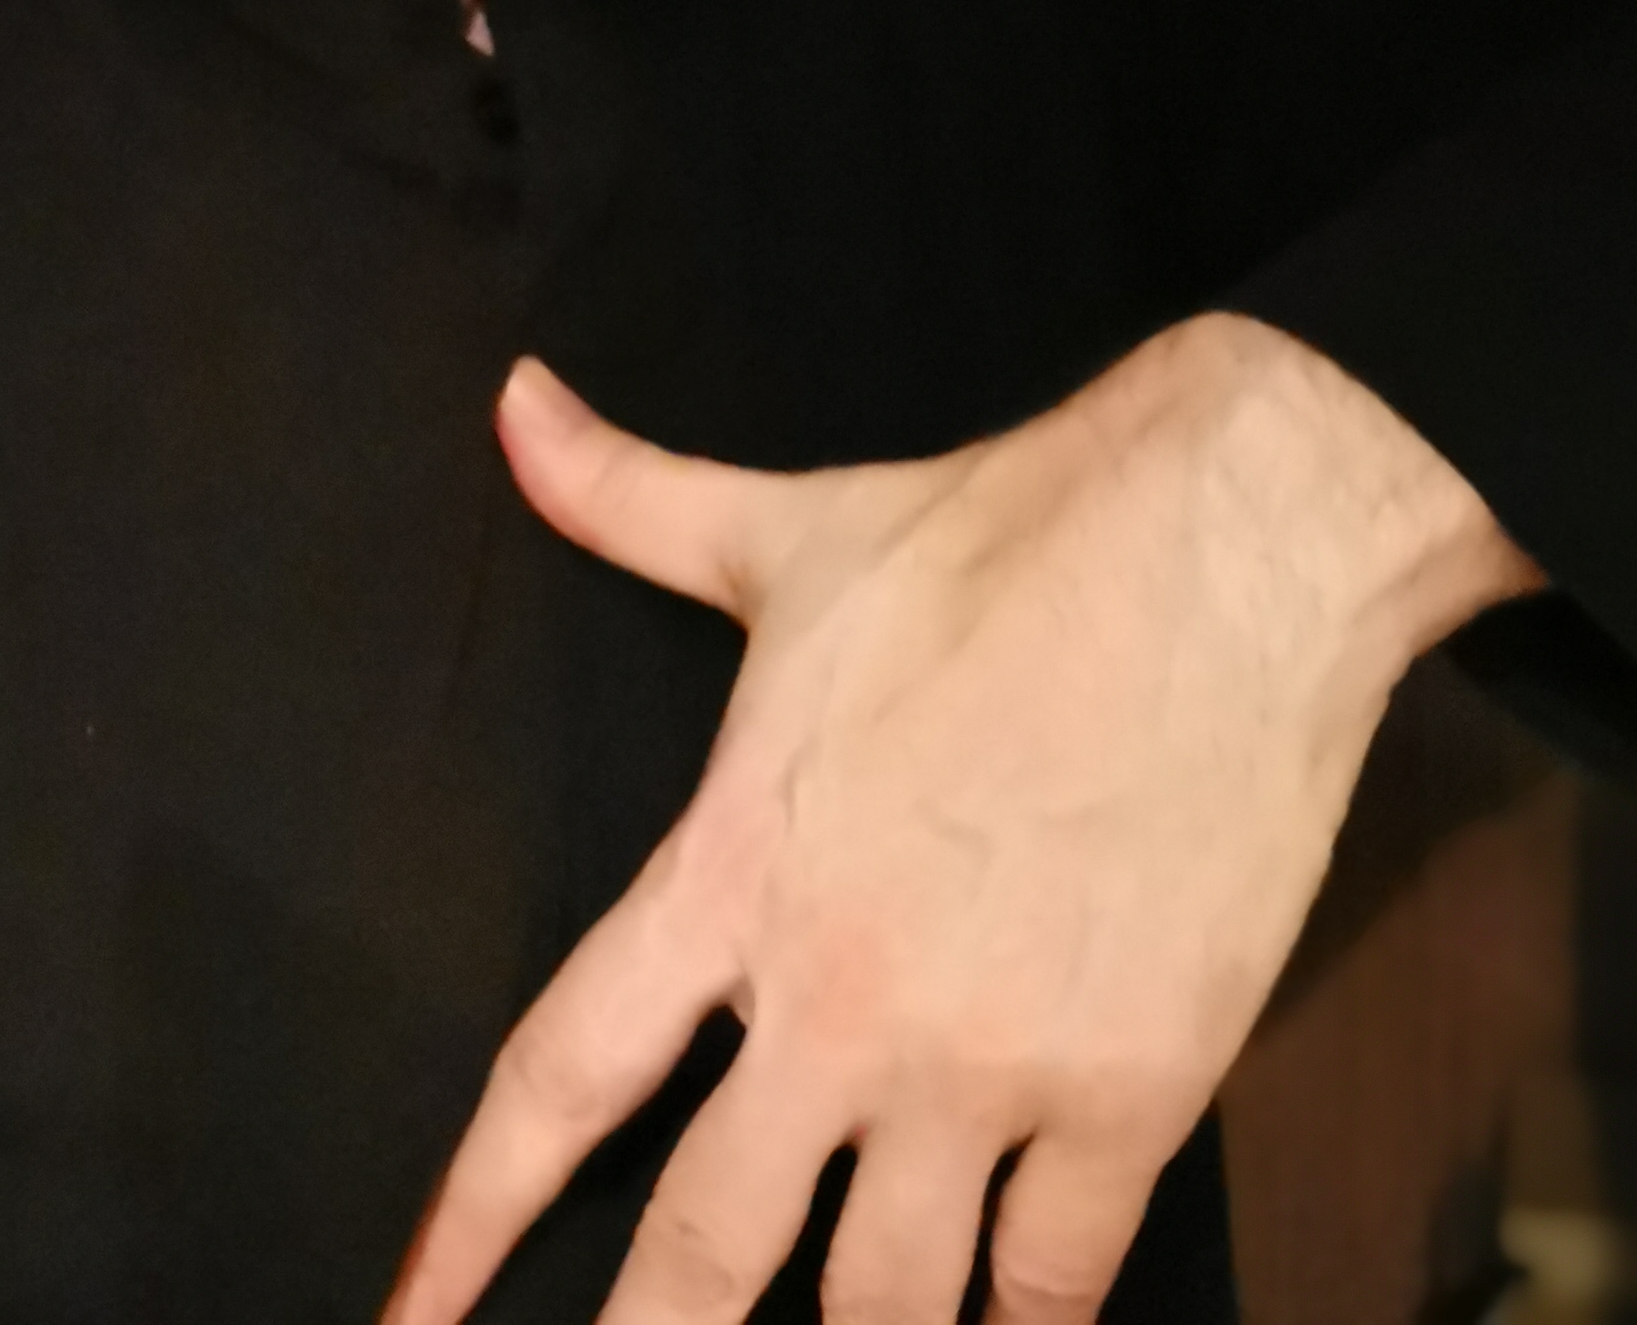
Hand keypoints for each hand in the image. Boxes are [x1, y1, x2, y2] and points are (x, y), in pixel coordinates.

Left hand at [387, 315, 1534, 1324]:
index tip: (412, 1309)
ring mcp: (989, 1062)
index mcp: (733, 869)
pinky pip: (1054, 1285)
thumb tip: (512, 402)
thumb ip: (624, 499)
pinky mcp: (1132, 1093)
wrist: (1224, 553)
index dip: (472, 1213)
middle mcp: (841, 998)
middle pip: (701, 1249)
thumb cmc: (995, 537)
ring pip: (882, 1307)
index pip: (560, 1077)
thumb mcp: (782, 531)